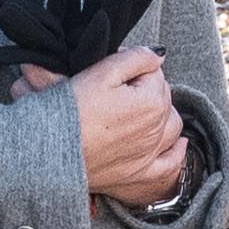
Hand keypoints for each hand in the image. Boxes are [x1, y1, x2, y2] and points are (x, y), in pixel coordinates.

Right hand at [51, 48, 188, 208]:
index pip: (155, 73)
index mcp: (152, 101)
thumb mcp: (101, 72)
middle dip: (147, 88)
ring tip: (142, 108)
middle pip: (164, 97)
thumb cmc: (72, 109)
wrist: (50, 149)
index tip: (112, 70)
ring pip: (172, 125)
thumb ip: (136, 57)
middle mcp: (157, 128)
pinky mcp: (140, 173)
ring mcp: (150, 153)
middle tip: (117, 88)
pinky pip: (170, 163)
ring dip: (163, 113)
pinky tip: (177, 144)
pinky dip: (176, 152)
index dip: (134, 66)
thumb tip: (159, 55)